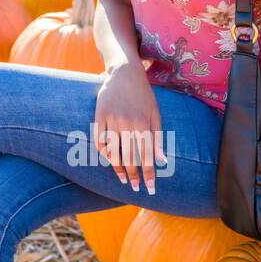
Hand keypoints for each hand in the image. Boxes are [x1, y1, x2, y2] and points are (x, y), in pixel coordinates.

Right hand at [94, 61, 165, 194]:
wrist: (124, 73)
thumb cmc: (143, 95)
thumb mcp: (155, 113)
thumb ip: (158, 137)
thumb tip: (162, 160)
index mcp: (142, 123)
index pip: (146, 155)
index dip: (148, 173)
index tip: (150, 188)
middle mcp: (127, 124)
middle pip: (129, 157)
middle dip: (133, 175)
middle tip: (135, 188)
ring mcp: (111, 120)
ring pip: (113, 152)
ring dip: (118, 168)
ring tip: (123, 179)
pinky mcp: (99, 117)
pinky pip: (99, 141)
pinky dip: (104, 153)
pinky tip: (110, 161)